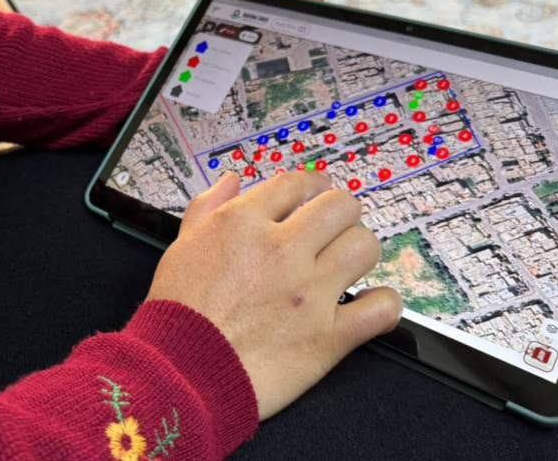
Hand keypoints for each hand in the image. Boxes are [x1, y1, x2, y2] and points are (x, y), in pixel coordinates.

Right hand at [147, 169, 401, 419]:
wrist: (179, 375)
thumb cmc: (176, 317)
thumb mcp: (179, 248)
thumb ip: (206, 208)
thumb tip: (230, 181)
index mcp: (243, 225)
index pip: (295, 184)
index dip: (310, 185)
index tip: (317, 192)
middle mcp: (282, 251)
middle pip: (340, 207)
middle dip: (339, 214)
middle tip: (333, 229)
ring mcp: (310, 293)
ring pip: (364, 247)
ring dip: (359, 253)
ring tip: (346, 265)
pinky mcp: (328, 336)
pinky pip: (381, 308)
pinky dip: (381, 306)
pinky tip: (368, 307)